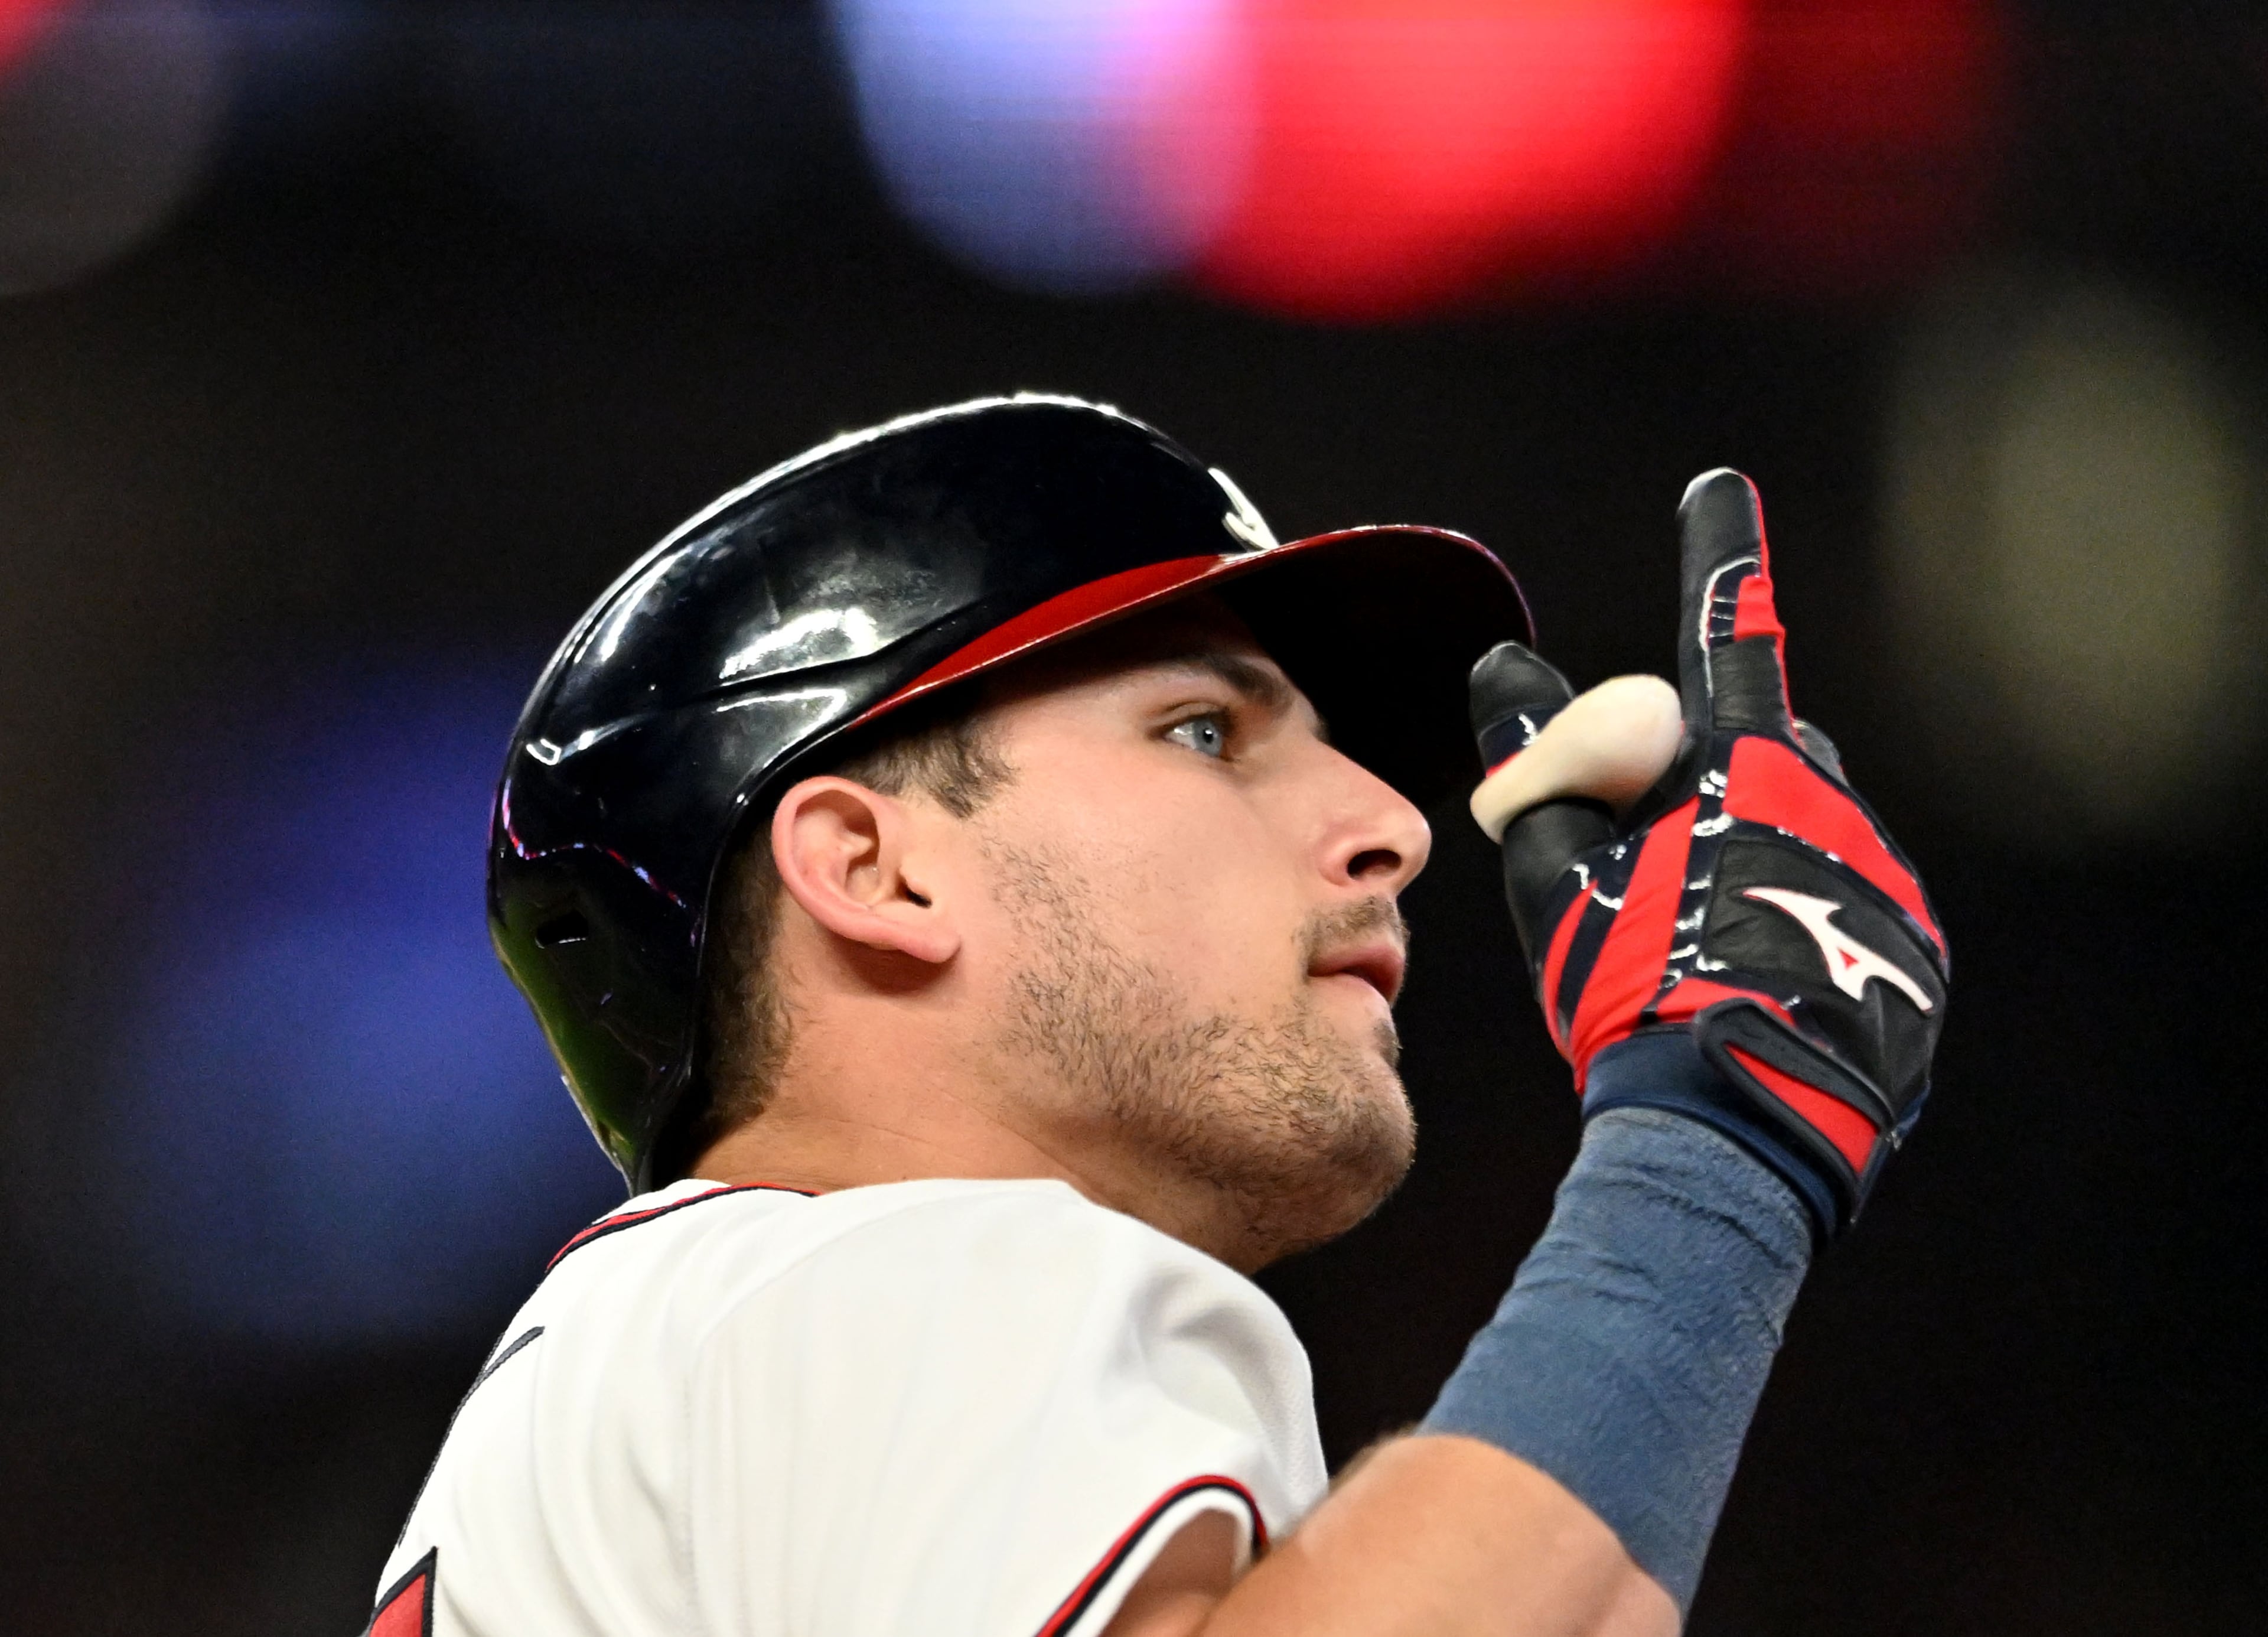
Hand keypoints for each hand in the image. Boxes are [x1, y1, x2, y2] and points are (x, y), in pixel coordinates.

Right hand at [1467, 470, 1948, 1236]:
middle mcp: (1832, 801)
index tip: (1723, 488)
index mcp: (1742, 768)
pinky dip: (1806, 923)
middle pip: (1759, 750)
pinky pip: (1851, 901)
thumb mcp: (1557, 874)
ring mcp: (1885, 876)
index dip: (1718, 555)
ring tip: (1696, 955)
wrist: (1735, 1126)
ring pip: (1809, 828)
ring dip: (1755, 858)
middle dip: (1708, 780)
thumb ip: (1541, 766)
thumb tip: (1508, 667)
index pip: (1724, 632)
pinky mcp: (1922, 950)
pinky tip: (1755, 992)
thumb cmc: (1628, 988)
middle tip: (1648, 873)